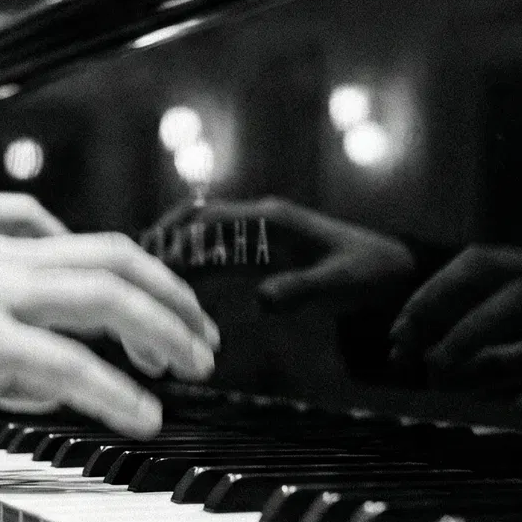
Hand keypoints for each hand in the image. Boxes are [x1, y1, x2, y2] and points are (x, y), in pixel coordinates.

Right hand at [0, 233, 219, 437]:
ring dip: (161, 333)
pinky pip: (64, 362)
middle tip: (206, 344)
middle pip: (116, 261)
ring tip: (191, 370)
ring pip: (103, 298)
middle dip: (174, 301)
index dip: (151, 281)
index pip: (96, 251)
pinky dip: (114, 390)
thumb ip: (9, 360)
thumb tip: (59, 386)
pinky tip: (143, 415)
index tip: (183, 319)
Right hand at [147, 197, 415, 310]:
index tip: (150, 271)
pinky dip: (190, 258)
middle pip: (196, 221)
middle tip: (129, 275)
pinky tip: (170, 283)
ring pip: (201, 231)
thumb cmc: (368, 274)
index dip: (177, 245)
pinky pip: (215, 246)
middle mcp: (259, 220)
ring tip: (138, 278)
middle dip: (163, 243)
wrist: (392, 270)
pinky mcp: (261, 248)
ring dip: (172, 249)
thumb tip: (260, 301)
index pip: (210, 223)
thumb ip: (302, 291)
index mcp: (272, 222)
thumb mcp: (339, 285)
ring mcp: (258, 231)